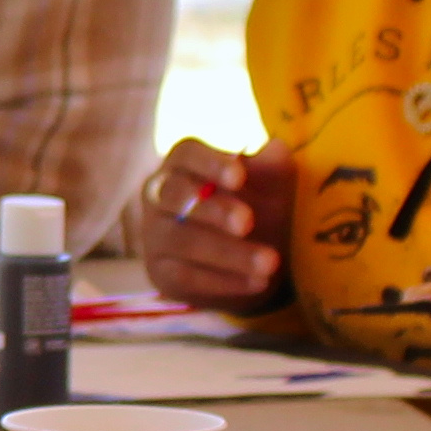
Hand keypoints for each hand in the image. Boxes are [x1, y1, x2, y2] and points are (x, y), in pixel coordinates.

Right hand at [133, 138, 297, 309]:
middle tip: (248, 222)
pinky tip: (259, 282)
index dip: (210, 163)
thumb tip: (276, 149)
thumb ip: (273, 168)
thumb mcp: (271, 185)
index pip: (186, 154)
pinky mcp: (161, 272)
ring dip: (228, 252)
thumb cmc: (256, 207)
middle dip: (213, 209)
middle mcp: (158, 195)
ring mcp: (154, 235)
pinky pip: (186, 277)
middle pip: (175, 194)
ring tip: (270, 262)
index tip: (240, 176)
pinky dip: (225, 280)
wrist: (247, 260)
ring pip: (182, 240)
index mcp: (183, 163)